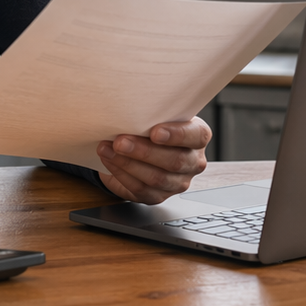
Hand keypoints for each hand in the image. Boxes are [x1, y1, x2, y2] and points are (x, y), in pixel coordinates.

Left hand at [95, 117, 211, 203]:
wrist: (140, 147)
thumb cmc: (151, 127)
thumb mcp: (156, 116)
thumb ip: (152, 114)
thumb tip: (131, 110)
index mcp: (198, 136)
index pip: (197, 136)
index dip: (177, 135)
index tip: (155, 132)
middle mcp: (193, 161)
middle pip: (174, 161)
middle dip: (144, 151)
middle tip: (121, 141)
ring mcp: (178, 182)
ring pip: (156, 178)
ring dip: (128, 163)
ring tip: (108, 149)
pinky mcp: (158, 196)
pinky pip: (141, 189)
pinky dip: (121, 174)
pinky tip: (110, 161)